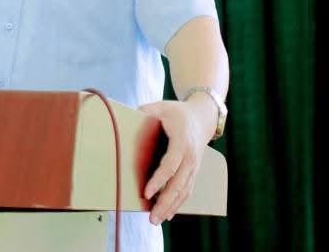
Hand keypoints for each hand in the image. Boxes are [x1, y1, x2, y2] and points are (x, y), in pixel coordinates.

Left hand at [138, 98, 213, 224]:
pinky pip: (187, 190)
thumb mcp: (161, 106)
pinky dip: (178, 204)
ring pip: (184, 191)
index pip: (170, 165)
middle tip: (152, 218)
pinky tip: (168, 214)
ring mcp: (194, 167)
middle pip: (178, 185)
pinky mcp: (193, 171)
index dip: (158, 180)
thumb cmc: (178, 112)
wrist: (203, 118)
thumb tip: (126, 116)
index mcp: (182, 143)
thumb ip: (145, 111)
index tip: (146, 192)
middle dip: (165, 203)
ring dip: (171, 207)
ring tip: (157, 220)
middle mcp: (190, 158)